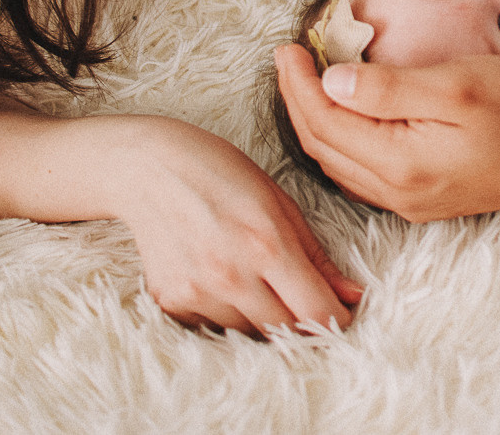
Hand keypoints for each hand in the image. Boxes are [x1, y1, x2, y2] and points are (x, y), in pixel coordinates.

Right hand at [98, 115, 364, 334]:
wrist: (146, 168)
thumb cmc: (220, 173)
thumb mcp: (279, 201)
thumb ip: (317, 255)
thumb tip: (352, 294)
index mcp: (267, 244)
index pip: (317, 312)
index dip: (337, 319)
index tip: (342, 312)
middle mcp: (231, 275)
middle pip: (286, 330)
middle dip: (301, 319)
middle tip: (298, 291)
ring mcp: (197, 292)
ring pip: (250, 332)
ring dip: (261, 314)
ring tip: (250, 271)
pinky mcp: (171, 301)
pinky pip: (213, 326)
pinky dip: (226, 311)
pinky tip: (220, 275)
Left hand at [273, 45, 499, 220]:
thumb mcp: (458, 85)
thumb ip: (390, 88)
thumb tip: (332, 81)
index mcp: (403, 165)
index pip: (325, 124)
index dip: (298, 84)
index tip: (287, 46)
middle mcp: (399, 194)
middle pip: (324, 148)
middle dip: (299, 101)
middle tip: (289, 58)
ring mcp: (412, 202)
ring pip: (340, 164)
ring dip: (317, 122)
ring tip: (308, 79)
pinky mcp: (426, 199)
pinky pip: (364, 174)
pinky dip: (343, 140)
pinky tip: (347, 112)